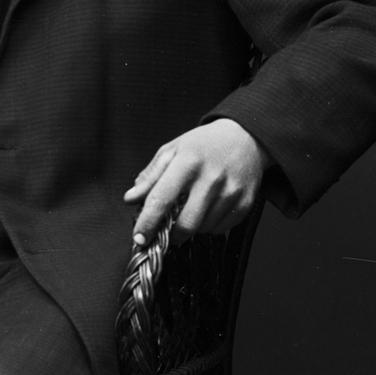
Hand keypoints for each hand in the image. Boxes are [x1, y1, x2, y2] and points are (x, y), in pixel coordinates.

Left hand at [123, 118, 272, 245]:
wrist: (244, 137)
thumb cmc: (204, 144)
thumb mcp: (172, 150)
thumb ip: (150, 176)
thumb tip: (131, 198)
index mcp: (188, 162)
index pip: (162, 199)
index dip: (148, 222)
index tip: (139, 237)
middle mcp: (211, 178)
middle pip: (186, 223)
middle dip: (172, 234)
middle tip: (166, 231)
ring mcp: (230, 192)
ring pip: (203, 229)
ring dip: (191, 227)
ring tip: (191, 208)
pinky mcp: (244, 203)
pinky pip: (219, 229)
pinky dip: (208, 226)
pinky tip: (208, 208)